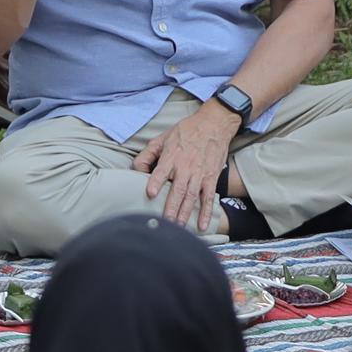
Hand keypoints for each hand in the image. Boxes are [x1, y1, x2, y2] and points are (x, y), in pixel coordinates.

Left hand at [132, 97, 242, 230]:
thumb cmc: (186, 131)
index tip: (150, 194)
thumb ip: (147, 154)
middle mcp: (185, 166)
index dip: (156, 182)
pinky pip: (208, 197)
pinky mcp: (211, 177)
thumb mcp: (162, 138)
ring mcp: (200, 173)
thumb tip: (136, 169)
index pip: (161, 171)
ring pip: (191, 196)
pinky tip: (201, 224)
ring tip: (178, 227)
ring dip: (184, 213)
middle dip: (170, 208)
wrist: (214, 124)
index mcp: (172, 156)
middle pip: (177, 190)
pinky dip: (205, 212)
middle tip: (164, 223)